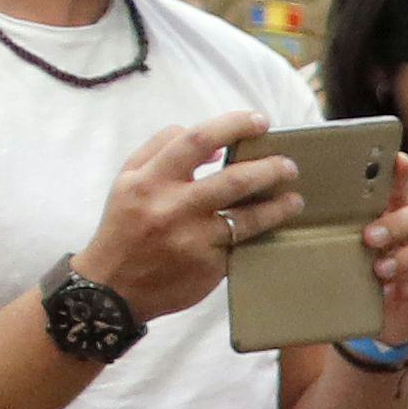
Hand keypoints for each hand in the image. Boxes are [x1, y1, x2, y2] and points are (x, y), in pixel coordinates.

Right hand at [83, 115, 295, 321]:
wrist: (112, 287)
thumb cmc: (124, 224)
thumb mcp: (128, 179)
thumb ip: (161, 148)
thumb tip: (213, 145)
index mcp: (150, 180)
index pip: (196, 141)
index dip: (233, 126)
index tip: (259, 121)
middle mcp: (172, 207)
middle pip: (233, 181)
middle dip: (269, 169)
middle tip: (288, 166)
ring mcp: (193, 240)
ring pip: (247, 218)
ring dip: (277, 207)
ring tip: (294, 199)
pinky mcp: (208, 267)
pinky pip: (241, 245)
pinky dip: (259, 234)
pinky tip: (273, 228)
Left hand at [362, 156, 407, 347]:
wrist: (381, 324)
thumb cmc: (365, 281)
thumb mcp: (350, 253)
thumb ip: (344, 230)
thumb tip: (308, 205)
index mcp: (399, 219)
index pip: (402, 189)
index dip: (400, 174)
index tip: (395, 160)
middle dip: (398, 224)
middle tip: (369, 238)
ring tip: (381, 271)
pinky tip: (397, 291)